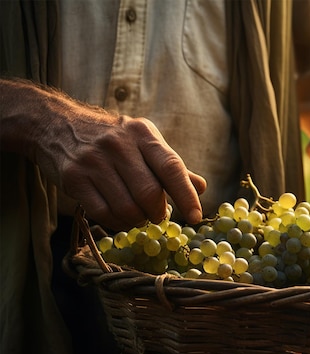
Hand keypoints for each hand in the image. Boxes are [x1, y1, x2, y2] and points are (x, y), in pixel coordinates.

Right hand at [1, 79, 206, 229]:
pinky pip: (102, 214)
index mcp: (143, 134)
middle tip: (156, 214)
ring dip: (137, 220)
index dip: (186, 195)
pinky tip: (119, 216)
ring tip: (137, 214)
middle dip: (158, 212)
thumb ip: (170, 166)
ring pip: (126, 208)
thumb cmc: (113, 139)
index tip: (195, 216)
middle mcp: (119, 145)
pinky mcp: (73, 178)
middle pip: (149, 193)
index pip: (171, 167)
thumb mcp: (144, 142)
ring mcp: (93, 161)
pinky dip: (116, 222)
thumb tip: (201, 187)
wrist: (58, 124)